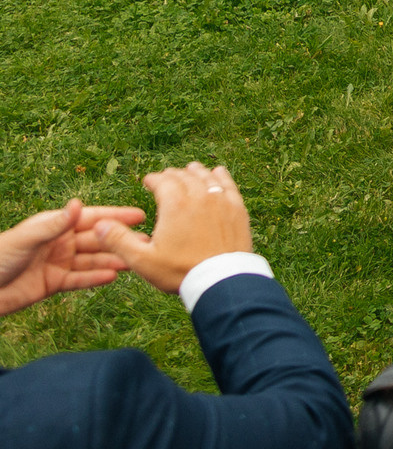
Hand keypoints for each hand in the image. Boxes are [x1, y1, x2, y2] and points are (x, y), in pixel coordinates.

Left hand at [0, 199, 145, 315]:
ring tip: (134, 261)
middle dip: (118, 240)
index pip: (90, 218)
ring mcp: (58, 263)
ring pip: (91, 260)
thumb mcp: (26, 238)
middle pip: (95, 240)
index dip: (114, 217)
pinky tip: (113, 276)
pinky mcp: (53, 283)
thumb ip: (54, 224)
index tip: (139, 215)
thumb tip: (78, 204)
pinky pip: (79, 280)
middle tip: (145, 242)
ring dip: (112, 260)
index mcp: (54, 225)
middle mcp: (60, 242)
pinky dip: (95, 278)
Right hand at [91, 165, 254, 294]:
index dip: (153, 179)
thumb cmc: (179, 271)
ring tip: (190, 169)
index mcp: (175, 204)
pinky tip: (218, 173)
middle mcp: (199, 196)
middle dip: (172, 175)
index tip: (148, 180)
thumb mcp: (142, 260)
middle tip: (166, 177)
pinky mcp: (238, 209)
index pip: (163, 181)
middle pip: (185, 177)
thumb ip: (118, 240)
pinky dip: (220, 177)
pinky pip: (228, 185)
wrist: (221, 280)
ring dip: (195, 172)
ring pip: (206, 177)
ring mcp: (221, 201)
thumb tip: (98, 224)